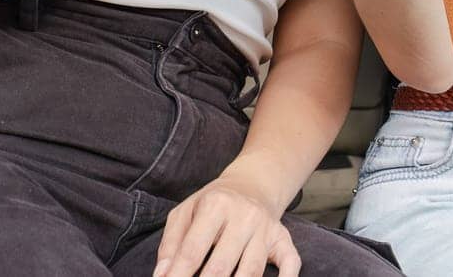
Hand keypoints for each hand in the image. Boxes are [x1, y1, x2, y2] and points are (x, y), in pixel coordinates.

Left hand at [153, 171, 299, 276]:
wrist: (252, 185)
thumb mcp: (185, 212)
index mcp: (216, 204)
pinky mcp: (283, 238)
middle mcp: (244, 215)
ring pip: (251, 271)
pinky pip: (290, 263)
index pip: (193, 249)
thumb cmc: (212, 204)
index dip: (179, 274)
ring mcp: (266, 228)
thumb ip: (171, 244)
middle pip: (221, 265)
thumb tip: (162, 275)